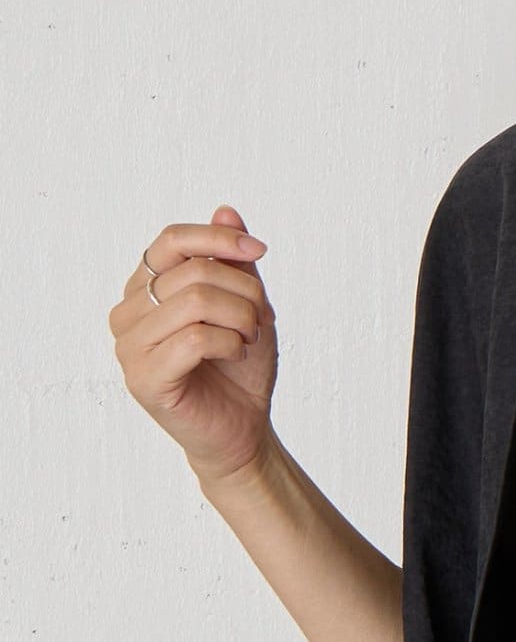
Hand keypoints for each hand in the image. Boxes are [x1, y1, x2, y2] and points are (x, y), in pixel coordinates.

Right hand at [108, 204, 277, 485]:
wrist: (242, 431)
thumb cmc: (239, 370)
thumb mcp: (246, 307)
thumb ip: (234, 263)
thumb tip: (227, 210)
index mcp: (145, 288)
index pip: (171, 240)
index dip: (218, 238)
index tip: (260, 251)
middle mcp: (128, 312)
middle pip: (192, 272)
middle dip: (244, 292)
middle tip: (262, 321)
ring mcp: (129, 347)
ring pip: (195, 302)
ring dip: (241, 318)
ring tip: (251, 340)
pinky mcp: (144, 379)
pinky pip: (194, 339)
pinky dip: (230, 342)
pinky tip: (237, 354)